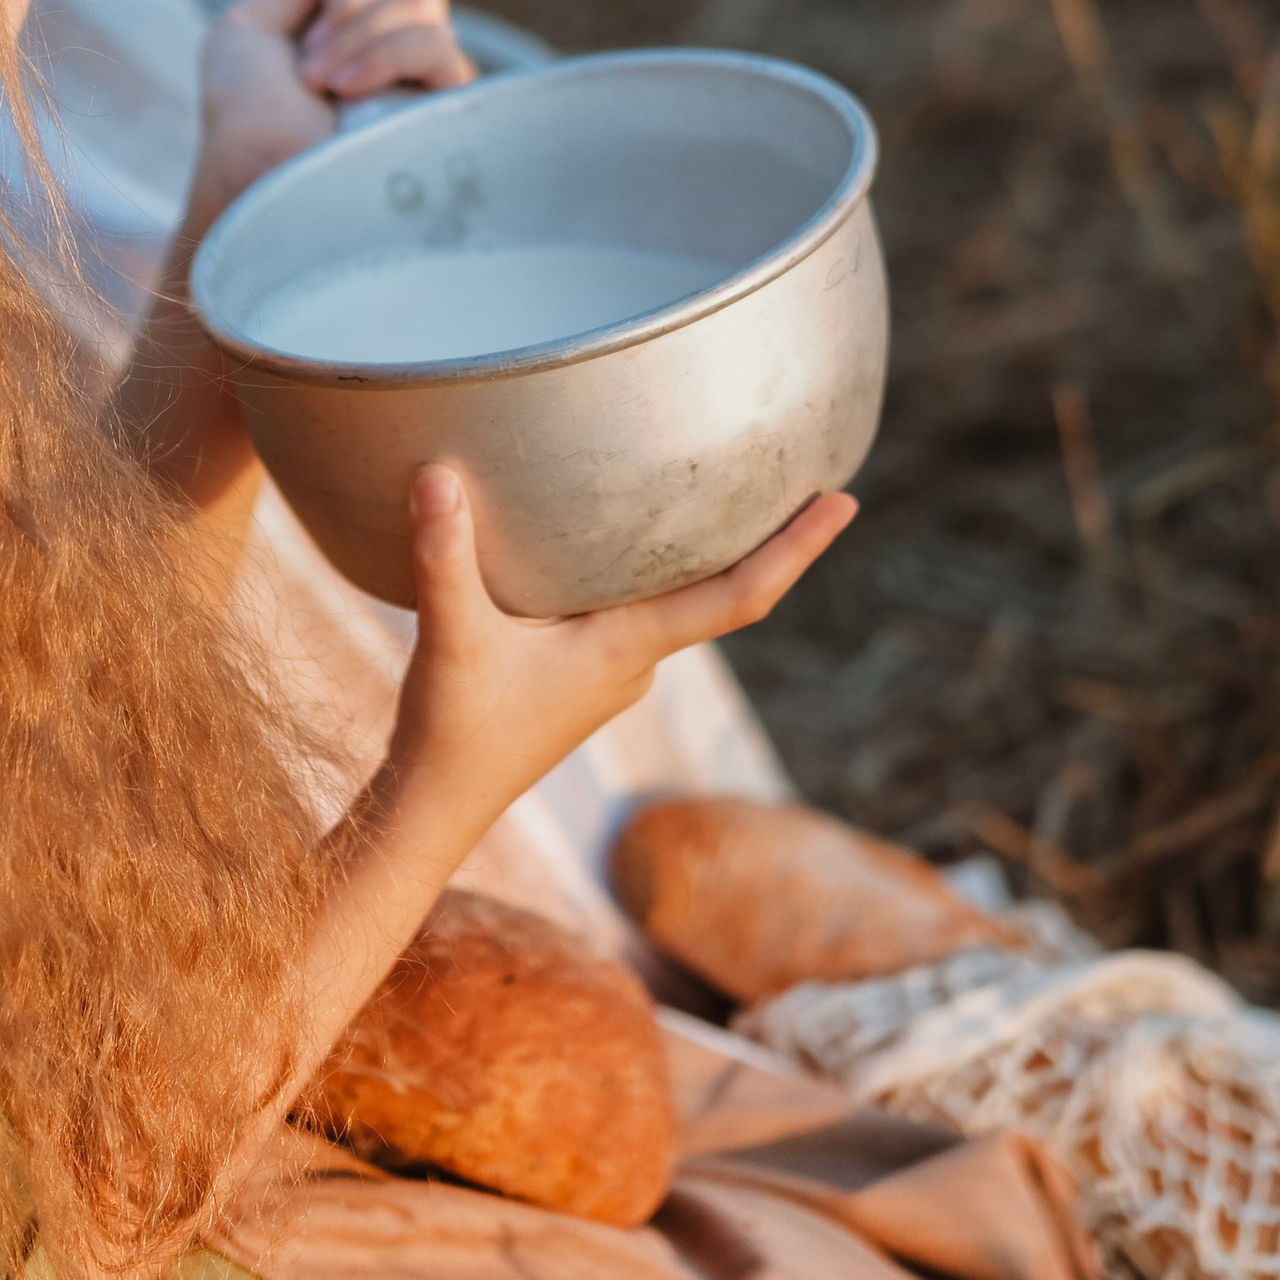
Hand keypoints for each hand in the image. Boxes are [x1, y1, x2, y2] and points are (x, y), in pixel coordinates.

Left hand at [191, 0, 473, 229]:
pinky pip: (439, 46)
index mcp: (358, 29)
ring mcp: (424, 84)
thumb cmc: (240, 115)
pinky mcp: (442, 113)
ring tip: (319, 80)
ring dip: (357, 31)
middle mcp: (399, 51)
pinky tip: (346, 91)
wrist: (251, 175)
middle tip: (311, 48)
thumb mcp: (247, 27)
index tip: (319, 4)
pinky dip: (383, 55)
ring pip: (425, 4)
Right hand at [382, 468, 854, 851]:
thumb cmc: (454, 732)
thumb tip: (437, 473)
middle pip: (724, 590)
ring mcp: (613, 672)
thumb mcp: (453, 638)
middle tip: (812, 471)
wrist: (434, 808)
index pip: (740, 597)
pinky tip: (621, 534)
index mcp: (630, 649)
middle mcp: (636, 661)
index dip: (797, 549)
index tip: (846, 502)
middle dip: (769, 538)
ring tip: (731, 484)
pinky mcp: (583, 673)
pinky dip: (649, 568)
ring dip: (706, 552)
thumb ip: (446, 556)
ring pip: (675, 600)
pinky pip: (635, 608)